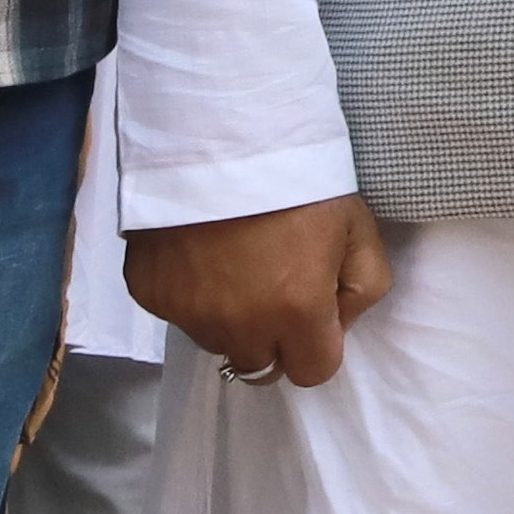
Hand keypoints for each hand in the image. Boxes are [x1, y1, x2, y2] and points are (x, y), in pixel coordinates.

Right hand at [131, 195, 393, 386]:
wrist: (220, 140)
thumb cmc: (301, 182)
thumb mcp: (358, 228)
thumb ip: (363, 287)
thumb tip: (338, 321)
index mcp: (296, 311)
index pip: (312, 373)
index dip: (317, 348)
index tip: (315, 317)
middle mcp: (238, 325)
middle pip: (258, 365)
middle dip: (273, 341)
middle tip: (275, 293)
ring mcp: (187, 313)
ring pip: (215, 341)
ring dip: (231, 320)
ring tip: (237, 265)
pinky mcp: (150, 294)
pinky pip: (177, 314)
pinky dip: (192, 295)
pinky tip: (202, 254)